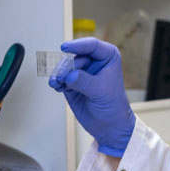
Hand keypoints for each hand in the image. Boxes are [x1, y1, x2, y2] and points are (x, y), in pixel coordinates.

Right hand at [52, 37, 135, 156]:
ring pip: (65, 65)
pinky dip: (56, 81)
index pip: (92, 45)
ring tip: (58, 84)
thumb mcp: (100, 91)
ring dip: (59, 74)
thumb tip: (69, 76)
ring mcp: (81, 71)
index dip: (78, 45)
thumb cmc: (113, 106)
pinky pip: (59, 76)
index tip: (65, 48)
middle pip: (75, 56)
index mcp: (107, 57)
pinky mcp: (71, 81)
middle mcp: (93, 61)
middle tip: (63, 78)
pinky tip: (57, 87)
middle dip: (67, 66)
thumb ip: (84, 81)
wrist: (108, 125)